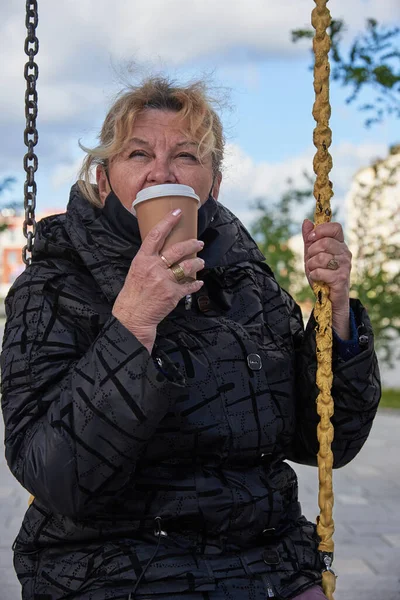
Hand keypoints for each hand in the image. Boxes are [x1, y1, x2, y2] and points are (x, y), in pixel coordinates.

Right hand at [112, 209, 204, 351]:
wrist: (132, 315)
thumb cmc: (133, 293)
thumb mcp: (136, 270)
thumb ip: (149, 259)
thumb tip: (164, 251)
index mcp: (143, 259)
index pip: (156, 235)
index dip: (168, 221)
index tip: (178, 212)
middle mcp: (154, 267)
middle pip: (178, 249)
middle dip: (192, 244)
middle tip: (199, 242)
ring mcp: (164, 281)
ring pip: (187, 266)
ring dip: (197, 263)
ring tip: (201, 261)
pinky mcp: (172, 294)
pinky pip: (189, 286)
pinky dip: (196, 284)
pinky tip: (198, 283)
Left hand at [302, 219, 351, 338]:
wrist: (329, 299)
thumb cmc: (322, 276)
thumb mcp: (312, 256)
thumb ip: (309, 240)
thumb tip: (306, 221)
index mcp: (340, 245)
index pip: (335, 227)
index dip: (321, 230)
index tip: (311, 238)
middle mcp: (345, 253)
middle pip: (324, 242)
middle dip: (311, 253)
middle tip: (311, 262)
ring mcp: (345, 265)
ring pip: (320, 257)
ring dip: (311, 266)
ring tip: (315, 272)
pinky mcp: (341, 278)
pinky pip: (320, 271)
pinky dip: (313, 276)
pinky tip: (318, 280)